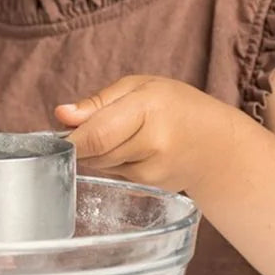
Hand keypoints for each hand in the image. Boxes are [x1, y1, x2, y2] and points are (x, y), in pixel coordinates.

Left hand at [54, 75, 239, 193]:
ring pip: (100, 164)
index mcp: (148, 109)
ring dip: (97, 151)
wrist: (218, 146)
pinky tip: (133, 149)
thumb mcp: (139, 87)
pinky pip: (113, 173)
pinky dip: (112, 161)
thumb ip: (97, 102)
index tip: (57, 136)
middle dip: (81, 142)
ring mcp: (153, 170)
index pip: (97, 134)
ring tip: (122, 132)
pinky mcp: (151, 187)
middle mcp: (153, 143)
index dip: (70, 139)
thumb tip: (61, 115)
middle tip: (89, 125)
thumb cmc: (177, 107)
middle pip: (94, 152)